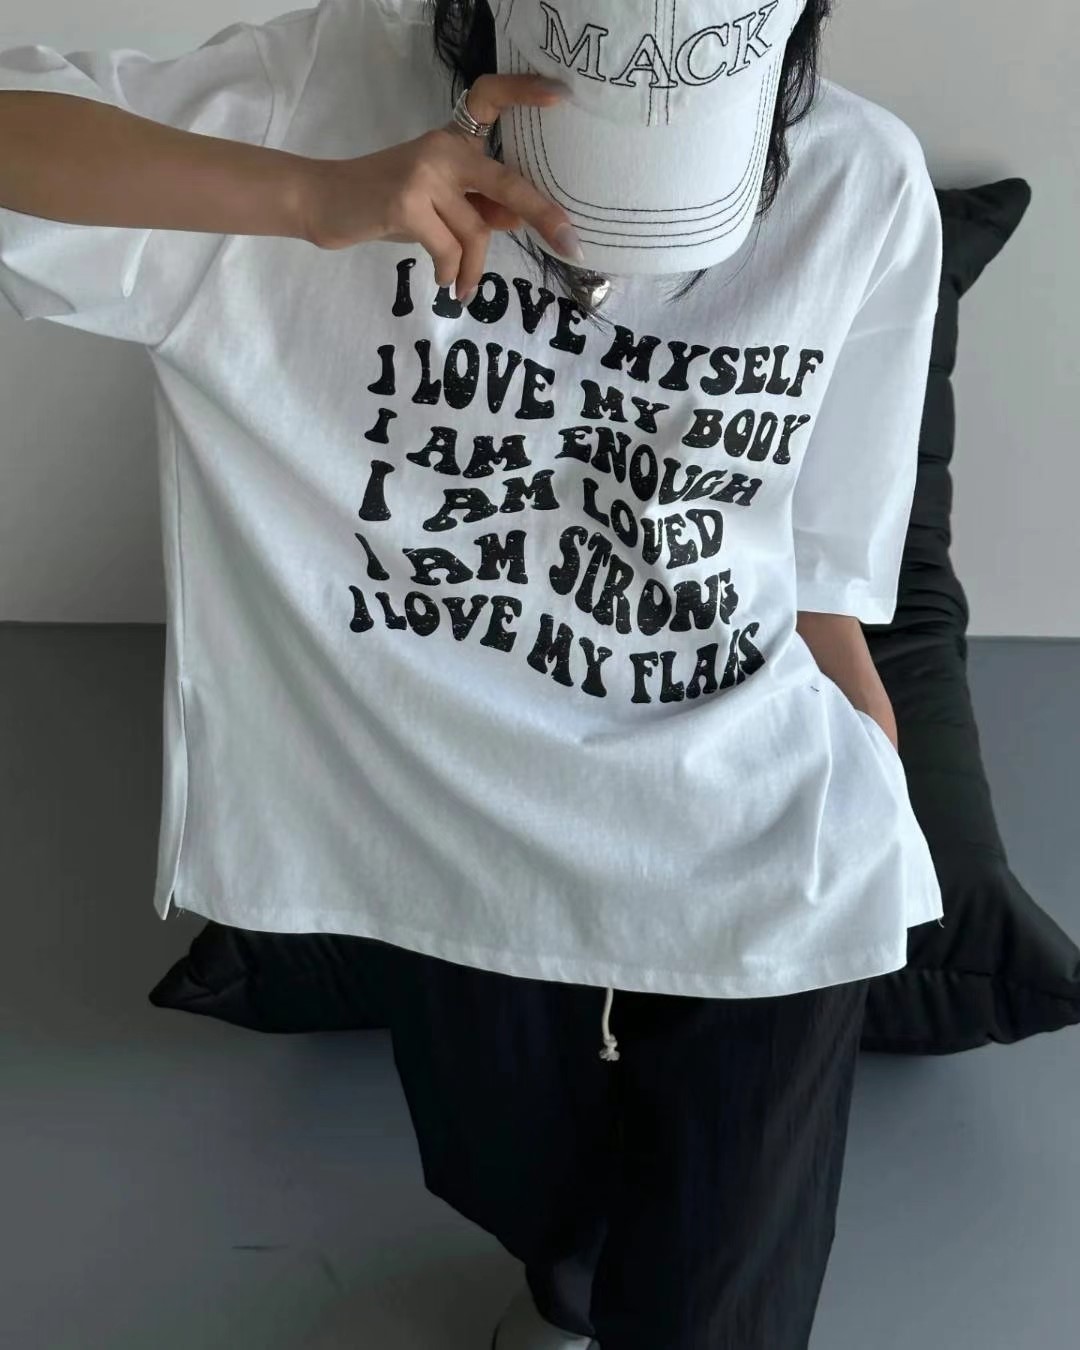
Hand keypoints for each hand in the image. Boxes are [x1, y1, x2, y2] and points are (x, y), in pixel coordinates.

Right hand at [299, 72, 582, 301]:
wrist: (326, 202)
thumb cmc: (384, 204)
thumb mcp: (437, 204)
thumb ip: (476, 207)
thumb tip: (518, 220)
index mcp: (453, 140)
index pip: (491, 99)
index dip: (526, 92)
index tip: (561, 97)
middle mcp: (443, 148)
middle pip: (507, 182)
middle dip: (543, 216)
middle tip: (570, 245)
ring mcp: (425, 173)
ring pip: (476, 231)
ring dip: (472, 268)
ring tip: (462, 289)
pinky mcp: (407, 203)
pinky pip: (449, 248)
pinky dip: (449, 271)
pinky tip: (442, 282)